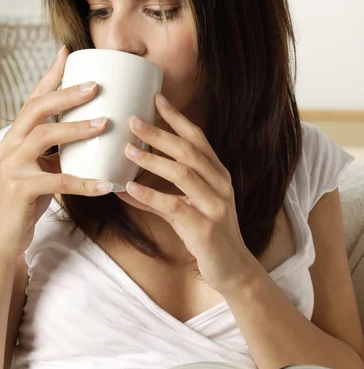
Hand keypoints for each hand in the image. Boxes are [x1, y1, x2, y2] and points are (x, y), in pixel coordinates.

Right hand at [0, 46, 111, 258]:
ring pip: (44, 136)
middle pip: (36, 109)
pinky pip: (58, 183)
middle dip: (66, 94)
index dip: (50, 75)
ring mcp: (13, 166)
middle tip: (96, 86)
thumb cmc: (27, 198)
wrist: (3, 234)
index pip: (33, 99)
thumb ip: (58, 151)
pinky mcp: (21, 190)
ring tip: (106, 124)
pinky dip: (85, 183)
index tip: (68, 52)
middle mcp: (11, 144)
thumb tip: (94, 133)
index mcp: (17, 136)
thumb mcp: (41, 167)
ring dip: (77, 128)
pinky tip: (106, 184)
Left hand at [114, 93, 260, 293]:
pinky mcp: (206, 227)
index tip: (156, 99)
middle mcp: (220, 184)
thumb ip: (158, 198)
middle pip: (189, 150)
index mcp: (217, 174)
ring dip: (153, 160)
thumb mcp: (184, 211)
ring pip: (183, 173)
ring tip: (127, 150)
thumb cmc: (208, 236)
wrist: (232, 269)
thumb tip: (125, 188)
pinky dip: (151, 196)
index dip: (177, 118)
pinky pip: (175, 206)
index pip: (198, 138)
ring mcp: (215, 205)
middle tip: (133, 120)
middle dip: (160, 133)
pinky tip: (130, 190)